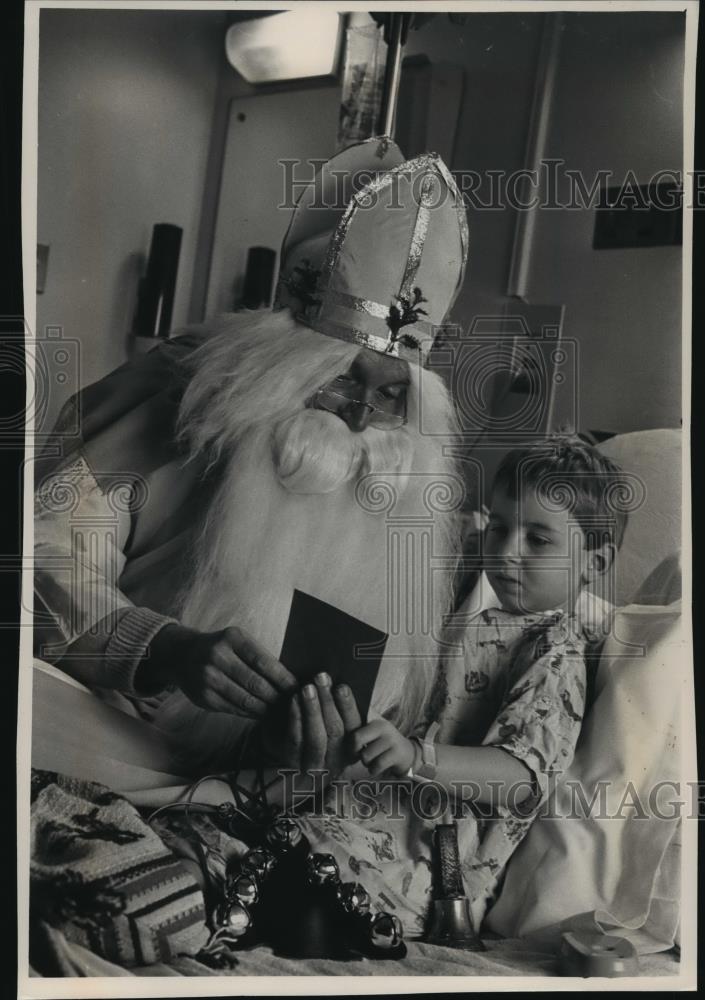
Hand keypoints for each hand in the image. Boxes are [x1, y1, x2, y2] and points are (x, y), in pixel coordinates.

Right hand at [150, 623, 296, 718]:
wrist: (183, 655)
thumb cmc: (222, 647)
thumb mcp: (238, 640)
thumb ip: (260, 655)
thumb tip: (290, 679)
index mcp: (232, 638)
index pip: (263, 661)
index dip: (282, 677)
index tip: (297, 687)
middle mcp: (218, 657)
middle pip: (255, 683)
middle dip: (277, 696)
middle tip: (293, 704)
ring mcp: (208, 678)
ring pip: (245, 699)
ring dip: (267, 708)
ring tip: (281, 711)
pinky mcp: (204, 697)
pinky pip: (233, 709)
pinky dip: (251, 713)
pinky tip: (262, 714)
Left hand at [281, 674, 361, 774]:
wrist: (287, 769)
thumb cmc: (314, 735)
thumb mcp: (331, 727)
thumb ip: (337, 710)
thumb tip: (334, 683)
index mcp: (351, 750)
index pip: (354, 727)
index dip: (348, 706)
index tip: (342, 686)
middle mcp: (335, 762)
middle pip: (335, 731)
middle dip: (328, 702)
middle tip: (321, 678)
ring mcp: (313, 766)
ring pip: (316, 738)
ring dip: (312, 709)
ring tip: (308, 688)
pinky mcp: (292, 766)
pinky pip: (295, 741)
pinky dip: (295, 718)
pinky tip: (294, 699)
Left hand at [352, 718, 414, 777]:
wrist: (406, 753)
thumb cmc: (381, 742)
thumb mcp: (371, 729)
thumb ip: (355, 724)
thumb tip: (333, 716)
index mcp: (373, 717)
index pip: (352, 719)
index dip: (347, 734)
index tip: (349, 743)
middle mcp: (382, 725)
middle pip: (356, 739)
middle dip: (355, 751)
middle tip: (359, 753)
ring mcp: (391, 739)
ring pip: (366, 756)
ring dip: (366, 762)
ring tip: (372, 759)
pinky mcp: (397, 753)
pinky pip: (377, 765)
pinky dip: (374, 770)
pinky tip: (377, 766)